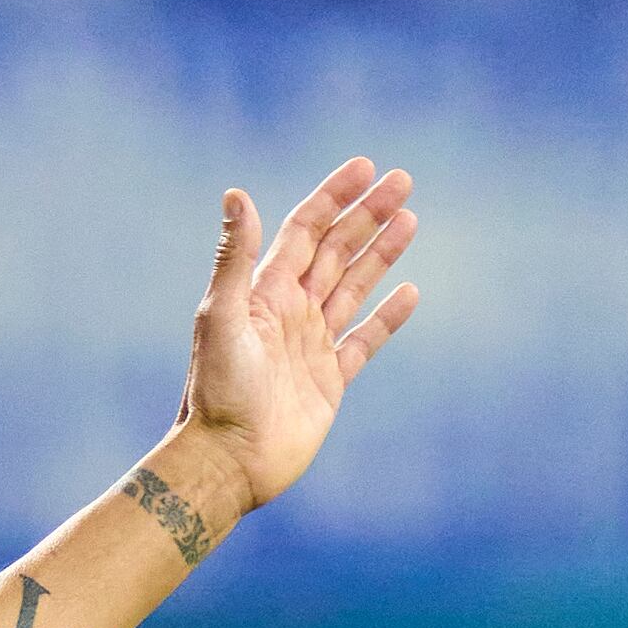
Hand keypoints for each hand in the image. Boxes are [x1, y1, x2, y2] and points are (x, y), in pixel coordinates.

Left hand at [175, 157, 421, 511]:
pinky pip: (364, 340)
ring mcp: (310, 346)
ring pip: (353, 287)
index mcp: (263, 293)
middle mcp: (288, 314)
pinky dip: (387, 317)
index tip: (365, 167)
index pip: (305, 231)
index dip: (334, 198)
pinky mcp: (329, 381)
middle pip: (335, 251)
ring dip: (381, 253)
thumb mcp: (221, 316)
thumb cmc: (216, 390)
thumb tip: (237, 193)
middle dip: (367, 215)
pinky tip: (408, 292)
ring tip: (410, 219)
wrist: (226, 460)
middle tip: (403, 181)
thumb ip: (235, 258)